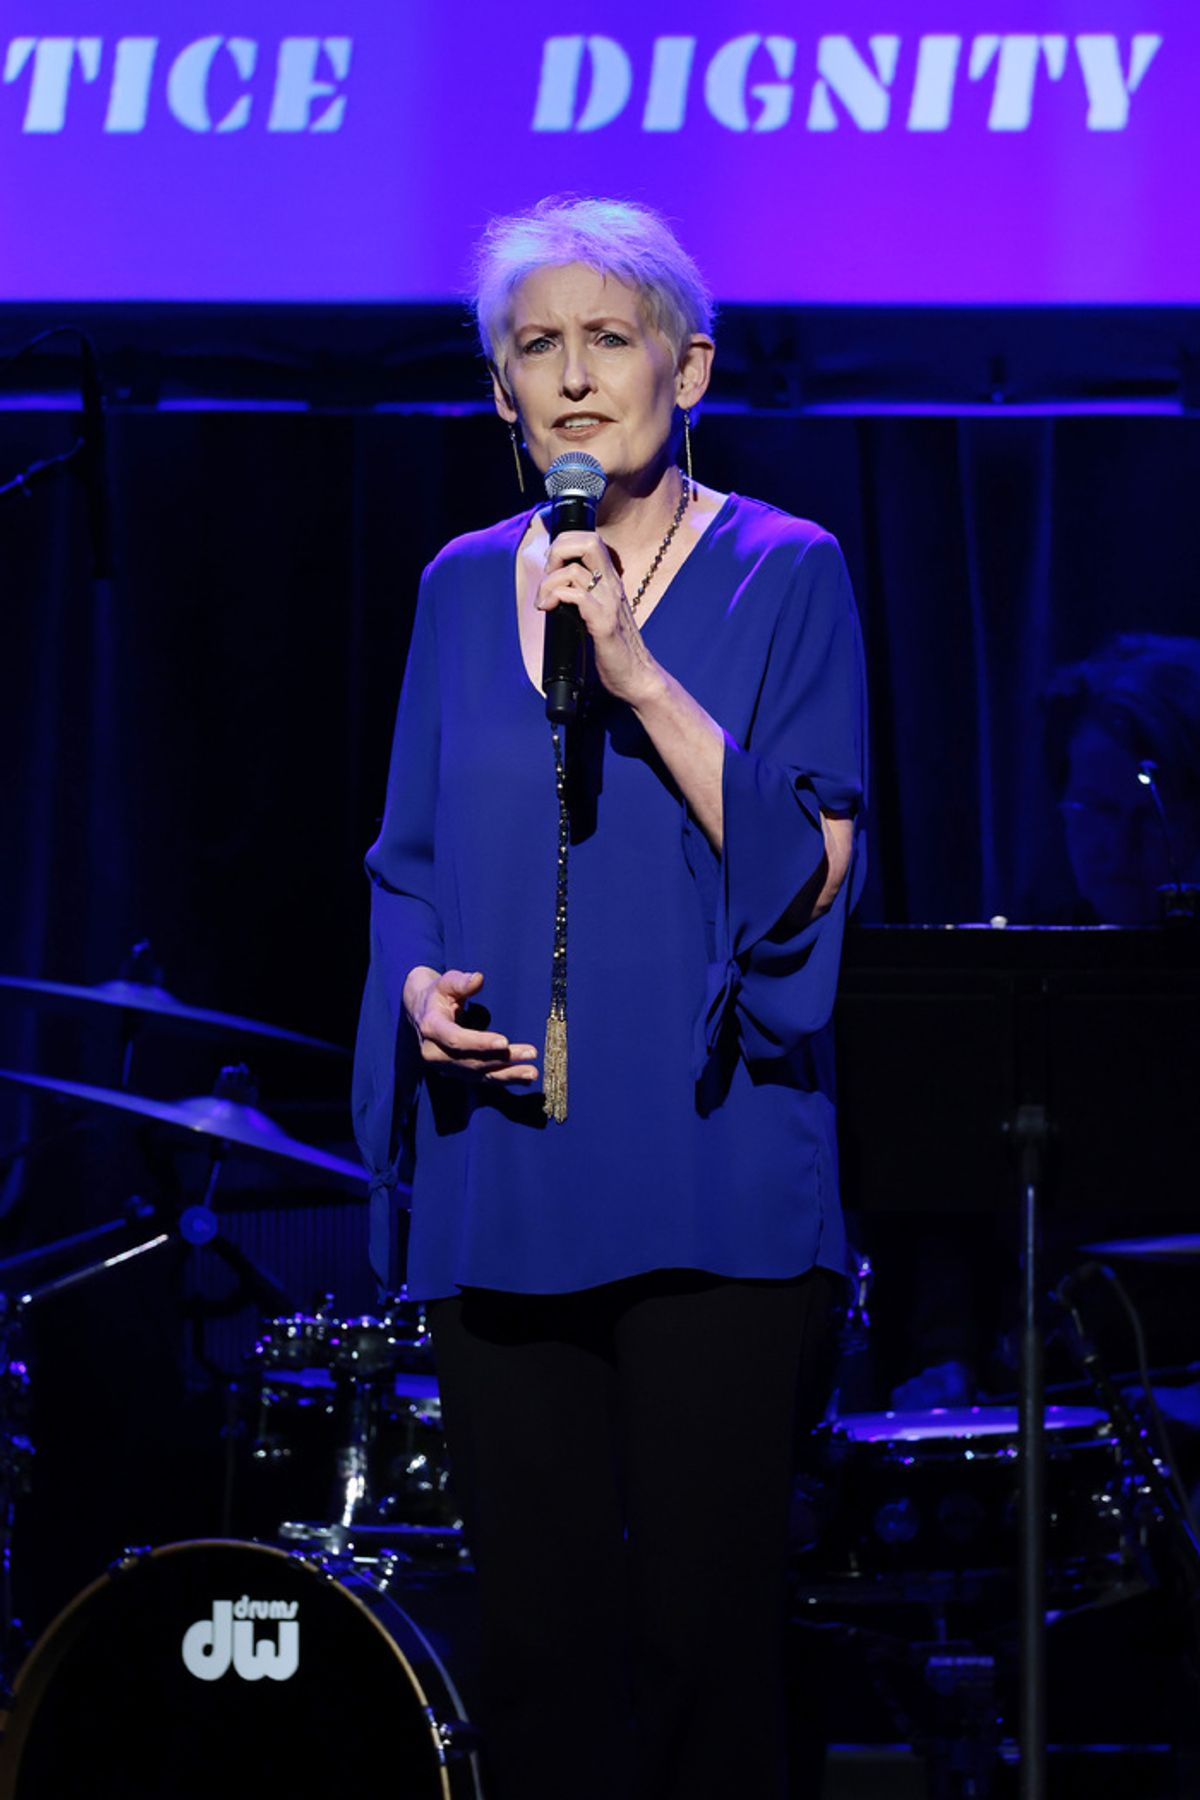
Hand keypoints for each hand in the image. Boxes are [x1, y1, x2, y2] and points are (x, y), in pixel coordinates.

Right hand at [402, 967, 538, 1085]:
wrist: (421, 1011)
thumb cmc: (438, 993)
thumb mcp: (446, 982)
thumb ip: (461, 982)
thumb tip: (478, 979)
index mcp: (430, 1027)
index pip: (455, 1039)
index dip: (480, 1043)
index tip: (504, 1042)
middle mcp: (434, 1052)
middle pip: (471, 1060)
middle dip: (502, 1059)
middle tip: (530, 1053)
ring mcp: (444, 1066)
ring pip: (478, 1074)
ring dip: (507, 1074)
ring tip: (532, 1073)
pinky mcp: (455, 1072)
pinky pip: (481, 1078)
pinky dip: (504, 1079)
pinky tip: (524, 1078)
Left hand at [537, 530, 664, 707]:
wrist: (637, 677)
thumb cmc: (615, 648)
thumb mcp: (599, 613)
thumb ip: (584, 595)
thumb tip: (555, 585)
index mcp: (611, 582)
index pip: (592, 540)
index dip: (566, 543)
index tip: (552, 565)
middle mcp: (612, 586)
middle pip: (588, 542)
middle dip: (559, 551)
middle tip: (548, 575)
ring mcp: (610, 604)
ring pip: (575, 571)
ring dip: (549, 583)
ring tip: (543, 602)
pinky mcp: (604, 624)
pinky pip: (577, 597)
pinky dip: (557, 597)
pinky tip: (549, 609)